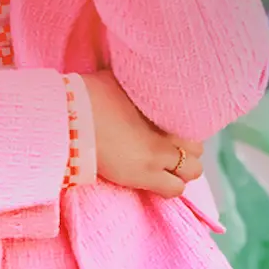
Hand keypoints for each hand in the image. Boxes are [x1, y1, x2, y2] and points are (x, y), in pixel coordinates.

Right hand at [82, 71, 203, 196]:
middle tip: (168, 149)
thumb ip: (139, 86)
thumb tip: (141, 78)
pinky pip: (175, 189)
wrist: (69, 118)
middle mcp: (168, 130)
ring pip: (194, 170)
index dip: (185, 129)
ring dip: (182, 168)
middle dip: (186, 149)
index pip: (195, 122)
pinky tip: (156, 179)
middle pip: (198, 145)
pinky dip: (170, 185)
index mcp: (164, 106)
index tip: (172, 131)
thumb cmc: (89, 94)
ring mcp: (158, 154)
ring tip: (163, 166)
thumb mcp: (120, 80)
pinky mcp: (144, 175)